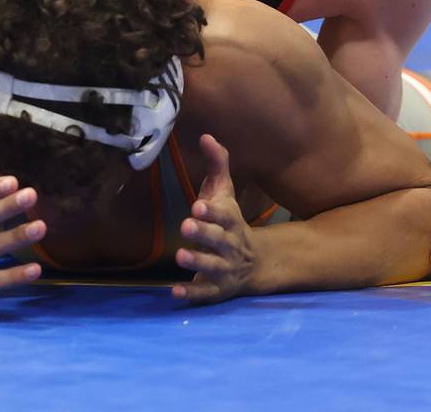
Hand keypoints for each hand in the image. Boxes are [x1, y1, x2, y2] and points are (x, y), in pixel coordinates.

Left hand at [173, 135, 256, 303]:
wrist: (256, 262)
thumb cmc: (229, 221)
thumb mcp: (225, 193)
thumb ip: (217, 165)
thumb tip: (205, 136)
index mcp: (232, 221)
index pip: (225, 215)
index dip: (212, 211)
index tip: (198, 205)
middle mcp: (230, 245)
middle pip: (219, 240)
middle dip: (204, 233)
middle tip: (186, 224)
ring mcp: (225, 269)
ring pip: (213, 267)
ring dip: (197, 262)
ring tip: (180, 256)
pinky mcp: (216, 288)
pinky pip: (205, 293)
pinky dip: (191, 294)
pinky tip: (174, 291)